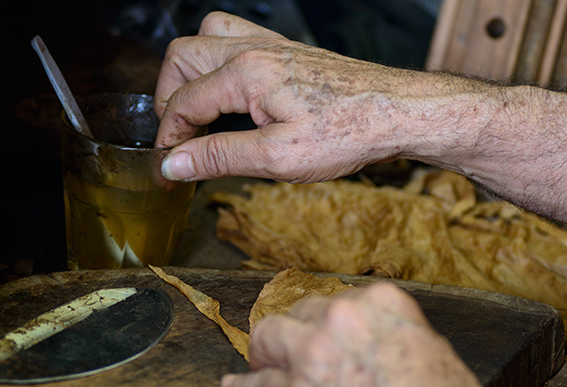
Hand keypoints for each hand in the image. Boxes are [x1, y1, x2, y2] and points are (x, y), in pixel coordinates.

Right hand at [154, 12, 440, 182]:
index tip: (167, 169)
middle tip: (180, 138)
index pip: (183, 101)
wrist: (399, 111)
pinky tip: (233, 97)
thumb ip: (219, 157)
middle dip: (169, 98)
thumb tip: (173, 163)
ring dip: (191, 71)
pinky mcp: (288, 52)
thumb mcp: (278, 158)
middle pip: (182, 57)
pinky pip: (236, 39)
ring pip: (207, 37)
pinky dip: (219, 63)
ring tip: (198, 111)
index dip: (168, 139)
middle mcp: (254, 49)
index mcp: (246, 72)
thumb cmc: (349, 132)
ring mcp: (272, 45)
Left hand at [221, 282, 490, 386]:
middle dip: (298, 333)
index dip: (331, 323)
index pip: (341, 301)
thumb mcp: (434, 350)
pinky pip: (256, 386)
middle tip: (296, 353)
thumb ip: (400, 337)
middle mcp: (342, 318)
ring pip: (268, 337)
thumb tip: (388, 348)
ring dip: (264, 352)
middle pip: (302, 313)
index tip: (328, 336)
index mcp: (381, 302)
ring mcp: (312, 353)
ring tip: (262, 364)